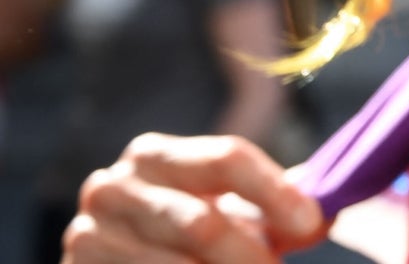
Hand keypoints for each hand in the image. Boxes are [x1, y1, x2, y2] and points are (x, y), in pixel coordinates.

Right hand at [62, 133, 326, 263]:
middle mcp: (112, 187)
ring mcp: (84, 236)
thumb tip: (324, 216)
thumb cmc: (190, 237)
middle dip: (249, 255)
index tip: (312, 224)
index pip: (226, 158)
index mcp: (155, 155)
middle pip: (201, 221)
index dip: (275, 192)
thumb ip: (279, 208)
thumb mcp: (232, 212)